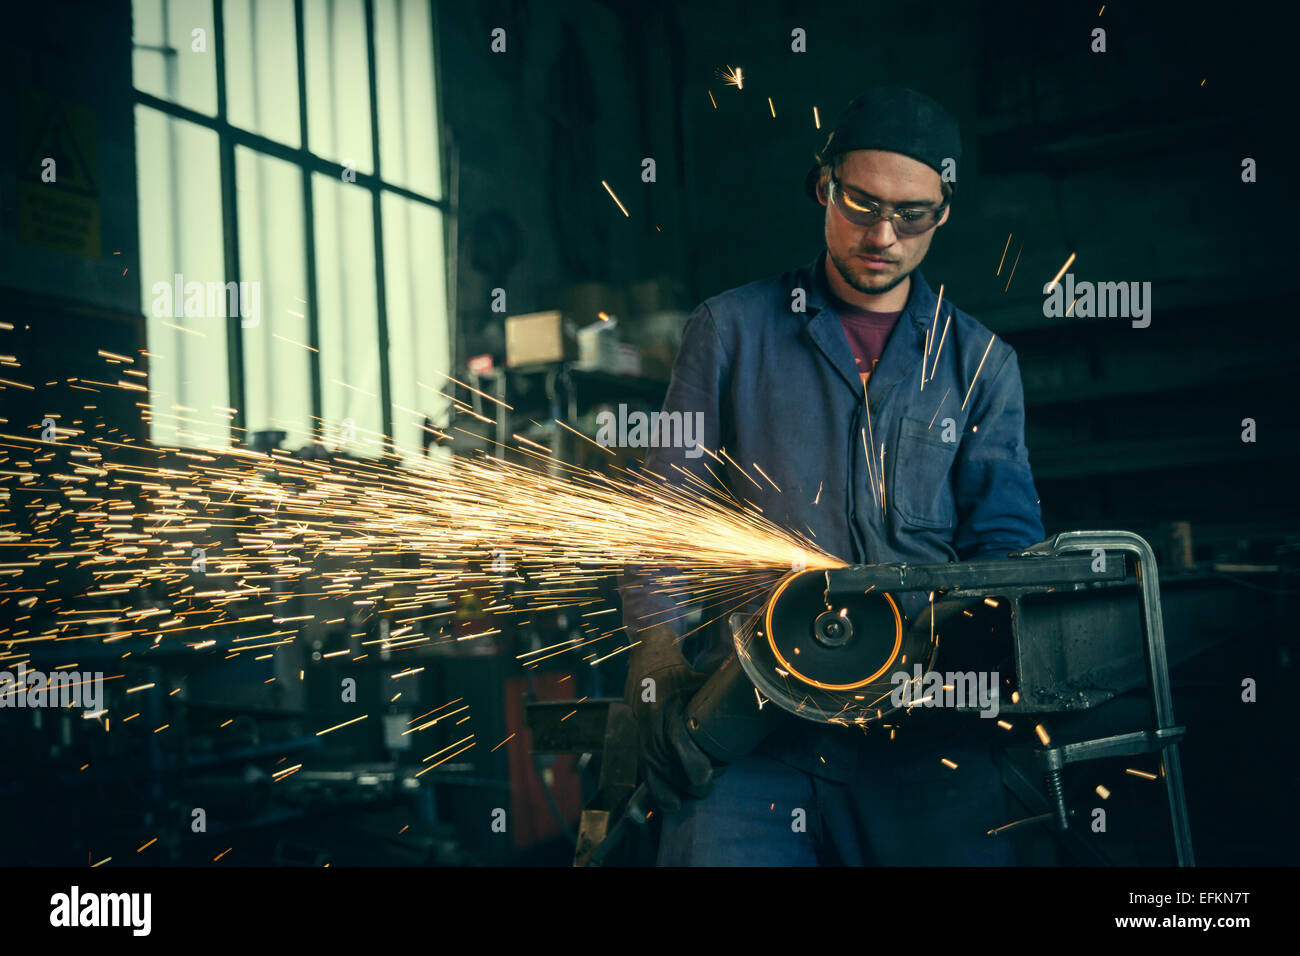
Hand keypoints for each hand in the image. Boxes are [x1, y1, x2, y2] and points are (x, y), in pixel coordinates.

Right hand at [624, 626, 717, 811]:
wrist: (645, 666)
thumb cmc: (680, 673)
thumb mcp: (700, 678)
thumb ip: (724, 689)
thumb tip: (761, 688)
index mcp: (666, 709)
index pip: (678, 744)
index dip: (693, 765)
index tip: (706, 775)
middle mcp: (651, 729)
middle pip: (671, 771)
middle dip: (694, 784)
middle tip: (712, 778)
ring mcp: (644, 742)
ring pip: (658, 781)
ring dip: (680, 792)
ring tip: (699, 787)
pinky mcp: (641, 750)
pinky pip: (648, 780)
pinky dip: (661, 794)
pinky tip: (676, 801)